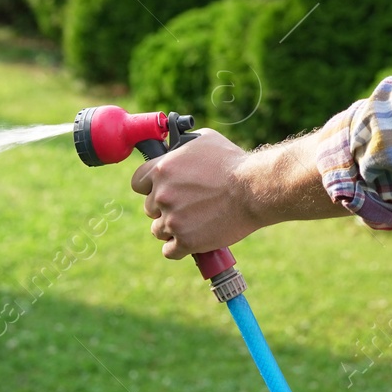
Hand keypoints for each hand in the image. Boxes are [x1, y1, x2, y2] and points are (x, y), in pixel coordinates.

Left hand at [129, 128, 258, 260]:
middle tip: (187, 206)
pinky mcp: (185, 241)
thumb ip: (182, 147)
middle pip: (149, 208)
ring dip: (172, 228)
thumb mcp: (205, 140)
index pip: (137, 183)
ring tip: (193, 223)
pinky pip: (170, 251)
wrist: (254, 189)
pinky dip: (180, 248)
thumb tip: (175, 148)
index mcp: (162, 169)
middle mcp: (162, 194)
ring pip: (158, 230)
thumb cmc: (233, 162)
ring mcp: (172, 219)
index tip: (160, 190)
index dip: (149, 187)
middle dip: (165, 208)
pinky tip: (191, 240)